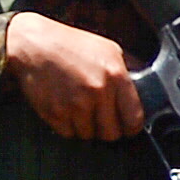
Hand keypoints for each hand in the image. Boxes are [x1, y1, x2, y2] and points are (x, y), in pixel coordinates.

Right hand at [1, 11, 146, 142]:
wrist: (33, 44)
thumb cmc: (71, 44)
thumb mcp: (108, 49)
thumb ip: (128, 70)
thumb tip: (145, 88)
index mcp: (116, 75)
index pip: (134, 119)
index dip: (131, 126)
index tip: (126, 125)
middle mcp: (98, 92)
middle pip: (111, 133)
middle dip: (107, 129)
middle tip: (101, 118)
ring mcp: (75, 105)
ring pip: (89, 135)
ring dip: (86, 127)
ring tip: (80, 108)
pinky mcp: (55, 113)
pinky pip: (68, 133)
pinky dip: (68, 126)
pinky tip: (65, 108)